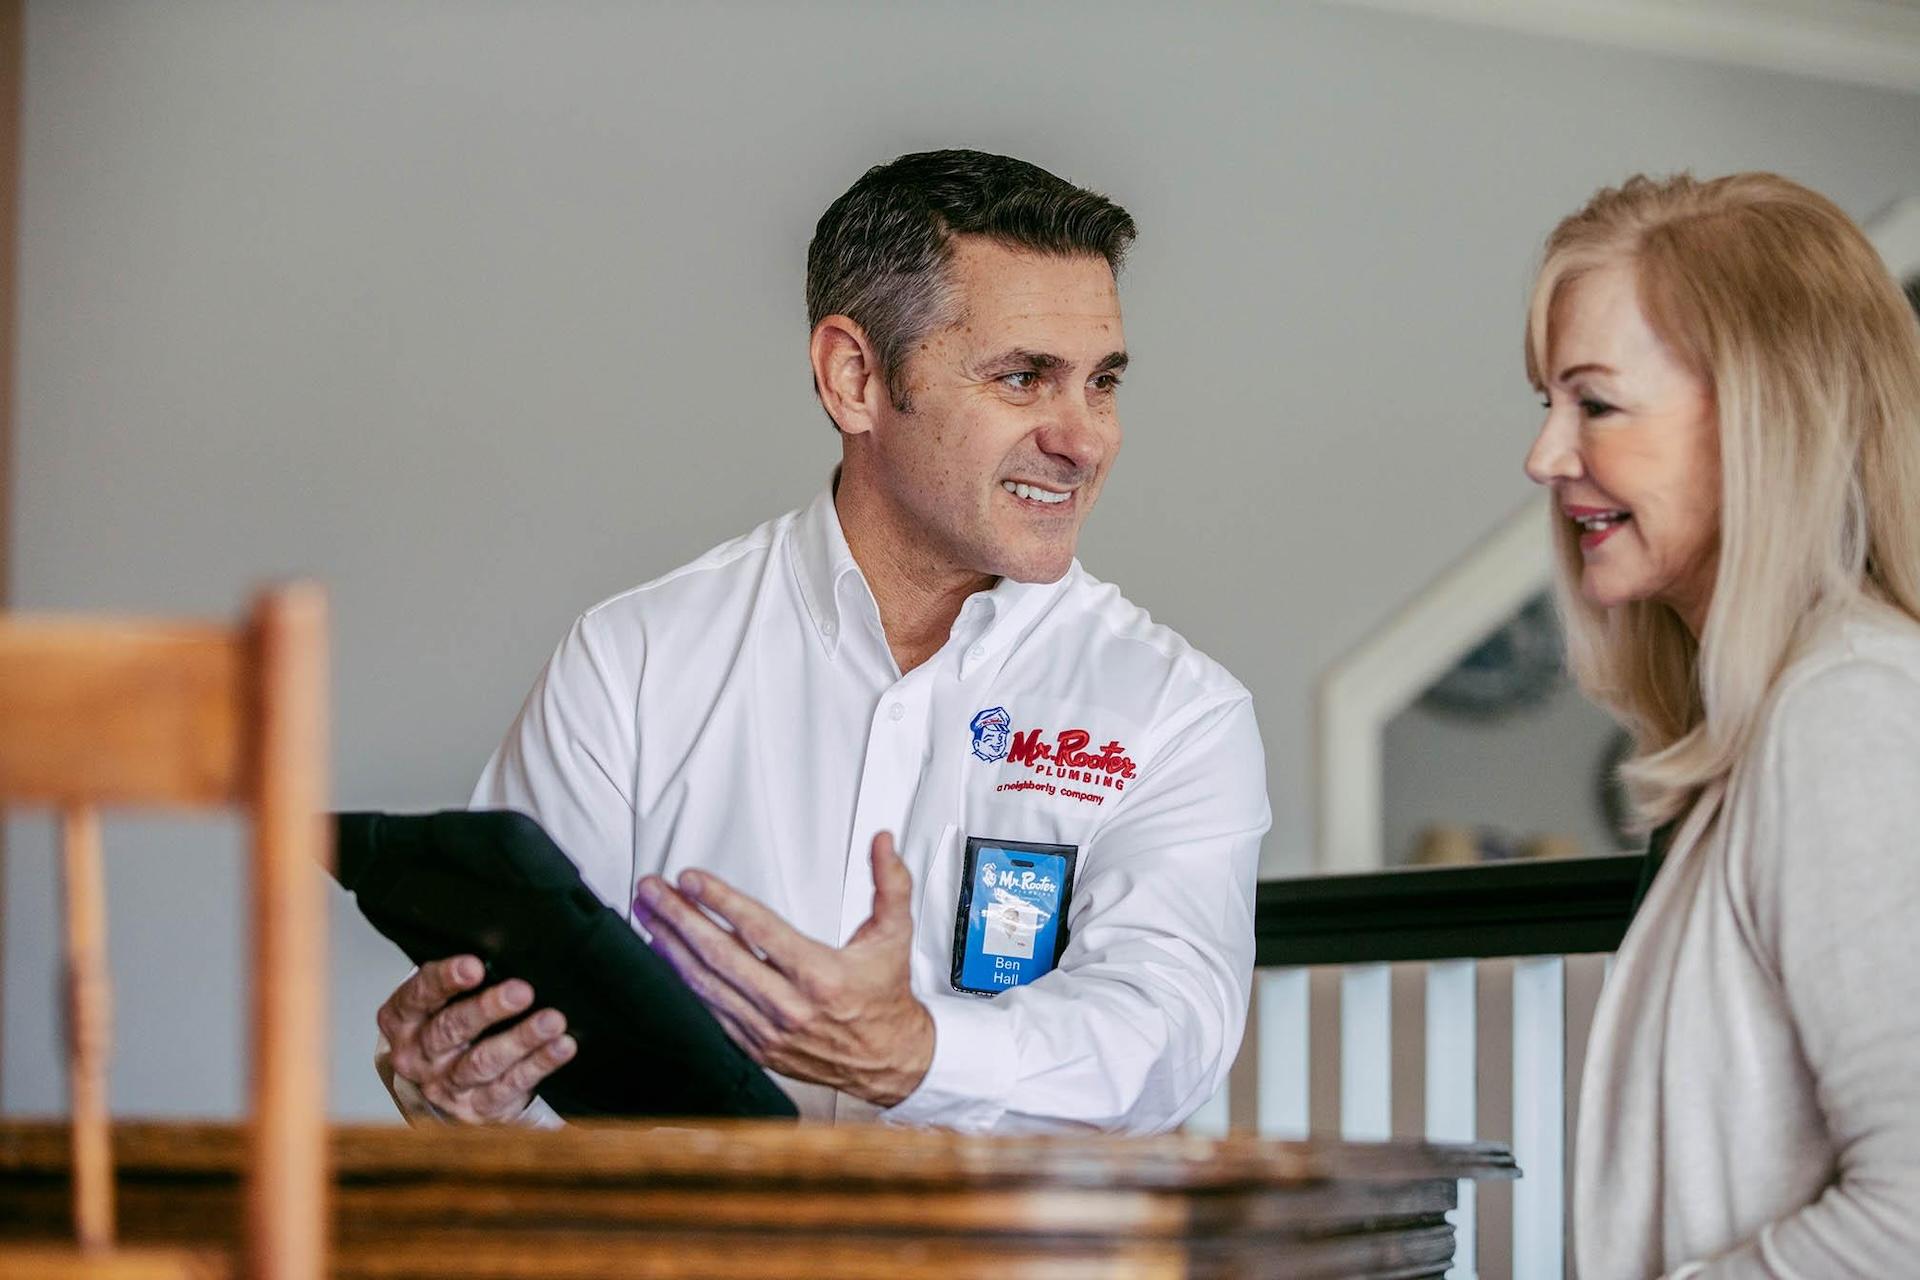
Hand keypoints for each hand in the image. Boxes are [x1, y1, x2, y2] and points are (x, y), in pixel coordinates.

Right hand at [374, 955, 575, 1123]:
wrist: (441, 1087)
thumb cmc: (447, 1026)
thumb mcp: (441, 999)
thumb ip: (461, 978)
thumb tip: (507, 948)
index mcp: (403, 1019)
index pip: (420, 994)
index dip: (446, 980)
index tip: (474, 967)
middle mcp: (418, 1055)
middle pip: (450, 1030)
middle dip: (488, 1009)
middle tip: (521, 991)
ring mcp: (446, 1085)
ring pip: (483, 1062)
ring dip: (521, 1039)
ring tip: (552, 1021)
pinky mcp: (478, 1108)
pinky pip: (511, 1085)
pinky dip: (539, 1064)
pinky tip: (561, 1046)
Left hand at [633, 831, 933, 1107]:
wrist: (889, 1060)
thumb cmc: (886, 997)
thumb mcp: (895, 934)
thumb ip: (890, 883)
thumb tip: (882, 843)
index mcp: (821, 975)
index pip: (758, 929)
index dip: (719, 901)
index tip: (691, 879)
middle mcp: (789, 1006)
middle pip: (719, 955)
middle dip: (679, 918)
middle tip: (653, 891)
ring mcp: (767, 1031)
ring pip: (706, 985)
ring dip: (671, 948)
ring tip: (649, 917)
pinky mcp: (756, 1047)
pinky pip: (710, 1011)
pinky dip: (684, 983)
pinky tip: (667, 959)